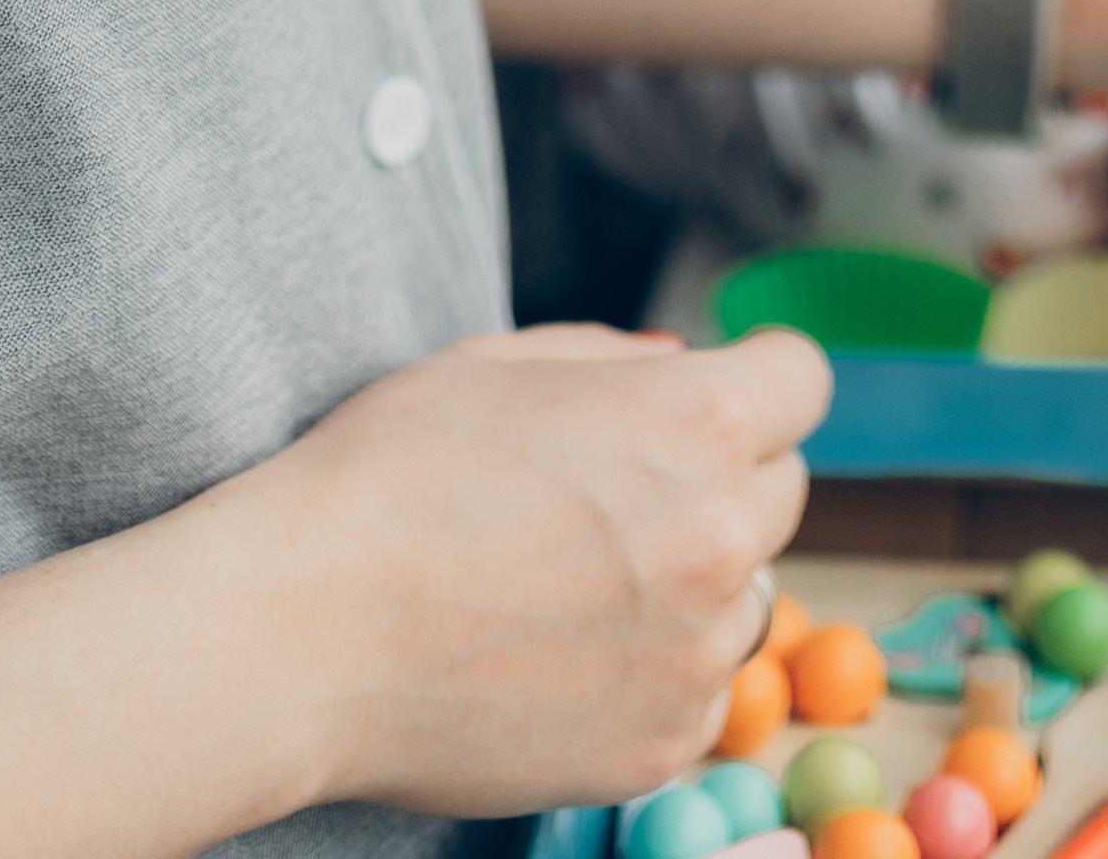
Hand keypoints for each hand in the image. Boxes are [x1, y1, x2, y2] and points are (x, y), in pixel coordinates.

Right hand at [0, 318, 828, 856]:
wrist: (304, 632)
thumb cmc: (389, 475)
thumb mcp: (507, 363)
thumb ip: (620, 362)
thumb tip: (682, 368)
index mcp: (697, 418)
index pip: (802, 379)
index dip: (754, 379)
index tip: (710, 399)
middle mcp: (722, 535)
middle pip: (779, 489)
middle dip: (720, 480)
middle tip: (614, 496)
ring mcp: (697, 652)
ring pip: (744, 598)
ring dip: (691, 585)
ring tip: (572, 585)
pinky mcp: (659, 745)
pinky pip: (696, 693)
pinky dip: (651, 676)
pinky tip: (558, 658)